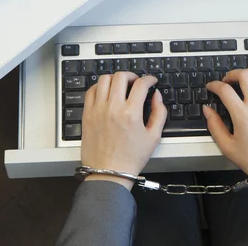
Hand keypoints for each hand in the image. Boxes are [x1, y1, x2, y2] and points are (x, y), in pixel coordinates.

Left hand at [81, 72, 166, 189]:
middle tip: (136, 82)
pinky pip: (90, 91)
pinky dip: (99, 87)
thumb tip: (157, 96)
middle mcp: (113, 108)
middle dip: (132, 75)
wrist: (109, 172)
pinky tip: (106, 92)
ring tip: (121, 85)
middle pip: (121, 76)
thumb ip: (159, 113)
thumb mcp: (154, 137)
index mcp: (131, 113)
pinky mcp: (87, 115)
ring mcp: (98, 110)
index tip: (151, 81)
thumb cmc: (131, 158)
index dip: (149, 79)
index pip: (141, 84)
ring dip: (115, 79)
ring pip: (104, 80)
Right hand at [204, 69, 247, 191]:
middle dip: (232, 74)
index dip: (214, 85)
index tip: (211, 87)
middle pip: (244, 75)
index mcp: (242, 115)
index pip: (224, 90)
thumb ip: (214, 126)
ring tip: (243, 79)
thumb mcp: (227, 147)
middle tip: (227, 81)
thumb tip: (208, 110)